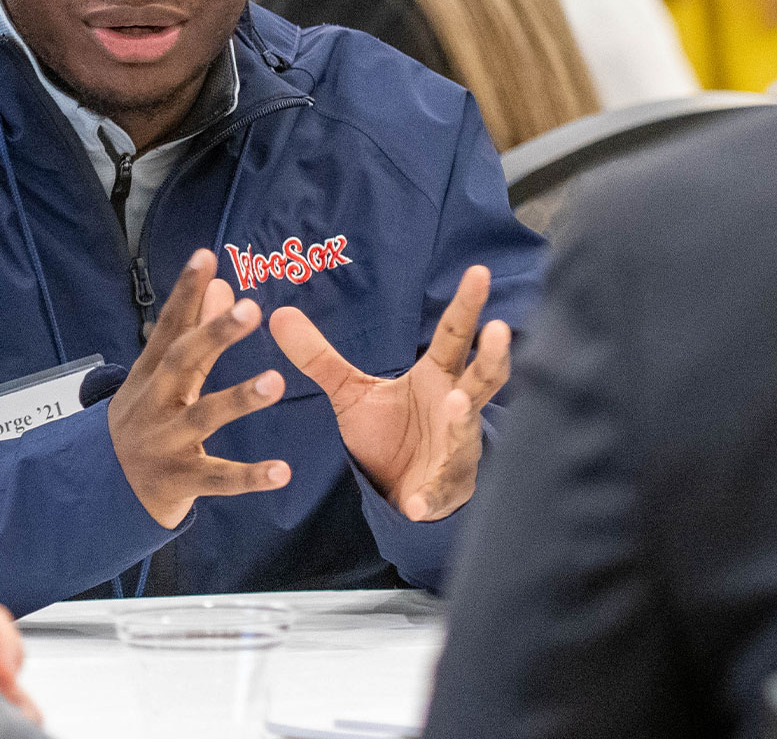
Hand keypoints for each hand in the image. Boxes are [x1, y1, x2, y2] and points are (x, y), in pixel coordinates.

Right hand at [106, 248, 291, 528]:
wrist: (102, 491)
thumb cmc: (146, 420)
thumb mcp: (162, 376)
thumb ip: (196, 333)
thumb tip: (222, 284)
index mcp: (151, 373)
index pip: (169, 325)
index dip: (185, 291)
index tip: (207, 256)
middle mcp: (154, 402)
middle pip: (182, 362)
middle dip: (213, 334)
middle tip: (250, 308)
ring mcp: (165, 442)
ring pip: (203, 417)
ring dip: (238, 398)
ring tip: (275, 381)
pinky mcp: (180, 480)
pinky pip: (219, 478)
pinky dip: (250, 477)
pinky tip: (282, 472)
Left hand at [269, 264, 510, 520]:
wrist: (400, 490)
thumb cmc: (391, 434)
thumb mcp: (351, 392)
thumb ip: (319, 357)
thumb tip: (278, 314)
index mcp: (436, 378)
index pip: (454, 336)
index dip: (467, 305)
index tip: (479, 272)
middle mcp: (455, 408)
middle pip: (482, 377)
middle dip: (491, 356)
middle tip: (498, 329)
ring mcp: (454, 449)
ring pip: (468, 430)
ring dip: (465, 417)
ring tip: (459, 404)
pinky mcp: (440, 490)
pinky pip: (436, 493)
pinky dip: (427, 498)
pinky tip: (416, 504)